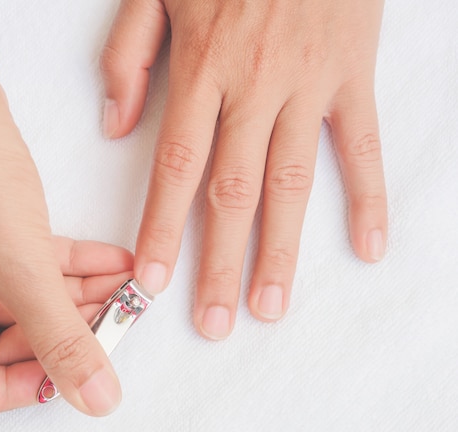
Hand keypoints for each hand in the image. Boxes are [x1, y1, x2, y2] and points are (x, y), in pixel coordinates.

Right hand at [0, 85, 131, 424]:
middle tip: (111, 327)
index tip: (64, 373)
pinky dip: (69, 270)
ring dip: (76, 300)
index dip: (13, 392)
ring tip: (124, 292)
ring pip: (22, 305)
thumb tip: (96, 397)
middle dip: (61, 336)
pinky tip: (114, 263)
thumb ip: (63, 340)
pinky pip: (26, 269)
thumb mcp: (21, 271)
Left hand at [101, 0, 387, 335]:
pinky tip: (368, 246)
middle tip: (214, 321)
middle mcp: (253, 88)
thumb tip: (115, 128)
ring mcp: (308, 85)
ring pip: (292, 183)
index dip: (162, 228)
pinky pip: (362, 145)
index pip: (175, 167)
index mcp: (201, 70)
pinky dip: (367, 197)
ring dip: (282, 250)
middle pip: (232, 192)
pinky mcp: (352, 74)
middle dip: (219, 263)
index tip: (153, 282)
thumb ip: (128, 58)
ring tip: (272, 306)